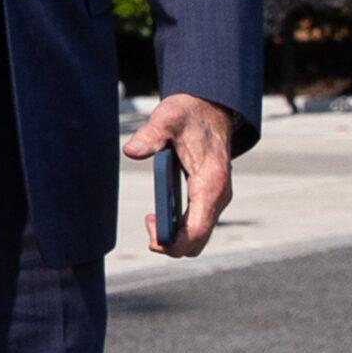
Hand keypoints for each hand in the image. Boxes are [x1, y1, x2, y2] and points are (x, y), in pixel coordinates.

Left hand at [122, 93, 236, 257]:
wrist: (211, 108)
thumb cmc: (190, 114)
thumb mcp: (168, 117)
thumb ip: (151, 135)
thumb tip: (132, 151)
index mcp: (211, 183)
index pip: (196, 231)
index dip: (172, 244)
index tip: (150, 235)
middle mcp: (219, 196)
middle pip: (197, 242)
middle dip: (170, 243)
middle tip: (148, 221)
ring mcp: (217, 199)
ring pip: (198, 237)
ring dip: (174, 237)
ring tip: (152, 218)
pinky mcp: (211, 198)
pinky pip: (197, 225)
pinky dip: (179, 229)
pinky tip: (161, 213)